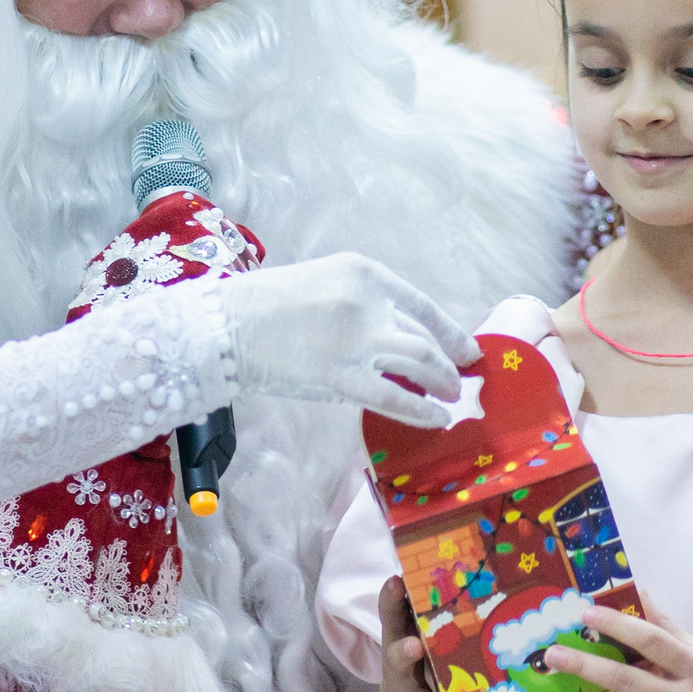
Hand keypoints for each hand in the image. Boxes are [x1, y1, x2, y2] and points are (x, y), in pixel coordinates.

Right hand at [216, 253, 478, 427]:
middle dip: (449, 362)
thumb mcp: (323, 284)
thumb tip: (399, 338)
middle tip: (461, 380)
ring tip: (452, 398)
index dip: (450, 331)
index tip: (468, 349)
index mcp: (363, 272)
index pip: (421, 304)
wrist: (224, 327)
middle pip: (424, 336)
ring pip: (421, 363)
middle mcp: (367, 301)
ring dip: (443, 383)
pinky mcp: (341, 377)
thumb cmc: (266, 306)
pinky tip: (437, 419)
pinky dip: (423, 411)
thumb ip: (363, 305)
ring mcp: (356, 340)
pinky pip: (396, 398)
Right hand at [378, 575, 474, 691]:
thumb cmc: (414, 667)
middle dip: (406, 656)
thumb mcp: (407, 636)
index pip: (394, 620)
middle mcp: (403, 679)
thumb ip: (405, 609)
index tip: (395, 583)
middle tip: (415, 646)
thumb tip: (405, 570)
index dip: (392, 601)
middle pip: (399, 665)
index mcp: (401, 650)